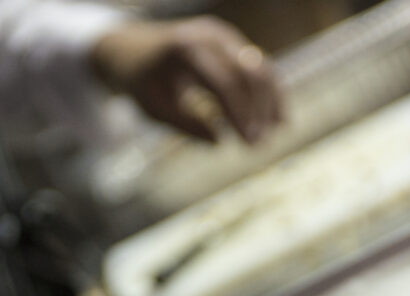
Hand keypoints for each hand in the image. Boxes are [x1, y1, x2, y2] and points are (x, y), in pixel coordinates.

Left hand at [91, 16, 282, 143]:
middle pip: (249, 72)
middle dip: (259, 110)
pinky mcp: (231, 41)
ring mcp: (223, 35)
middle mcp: (209, 36)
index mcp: (186, 51)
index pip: (225, 83)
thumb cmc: (143, 84)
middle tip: (261, 145)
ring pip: (259, 66)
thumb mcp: (157, 110)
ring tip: (275, 133)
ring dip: (270, 101)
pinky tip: (278, 118)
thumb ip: (187, 126)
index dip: (242, 115)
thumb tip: (221, 142)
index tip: (249, 143)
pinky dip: (269, 91)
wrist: (132, 49)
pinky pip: (257, 64)